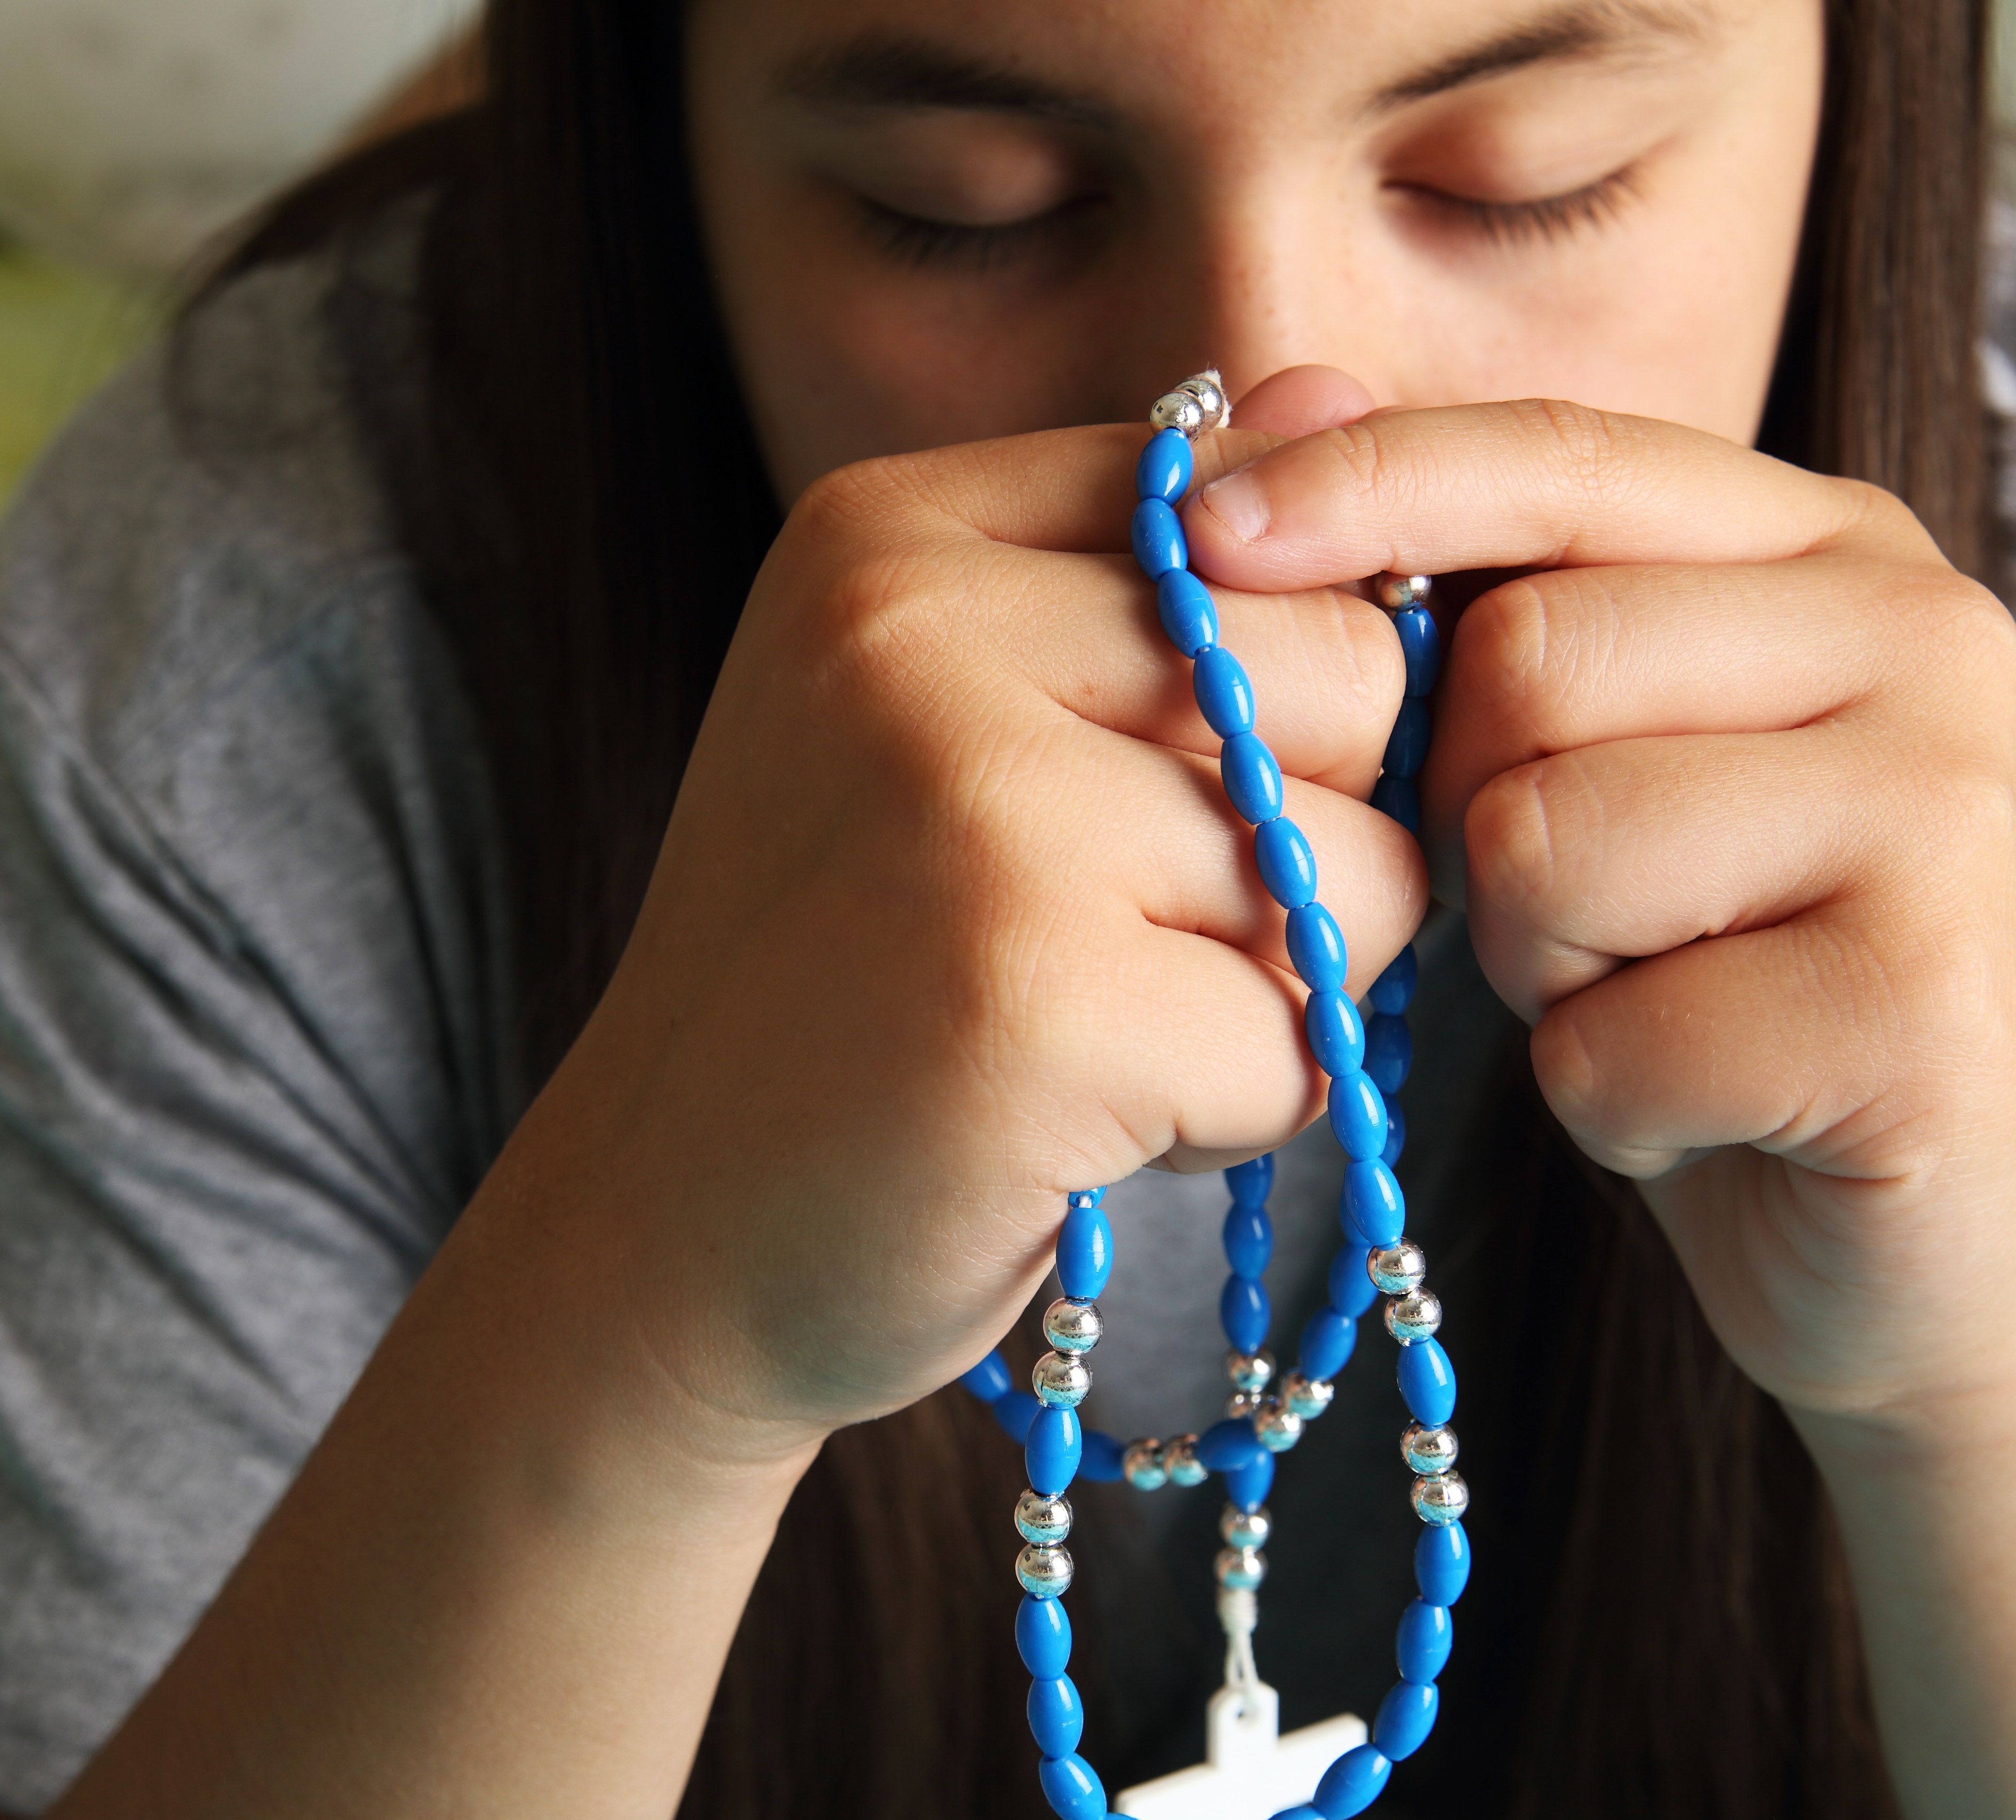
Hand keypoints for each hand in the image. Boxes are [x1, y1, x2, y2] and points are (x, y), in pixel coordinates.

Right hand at [512, 411, 1427, 1446]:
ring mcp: (973, 813)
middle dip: (1293, 834)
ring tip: (1084, 1026)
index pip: (1255, 513)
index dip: (1265, 682)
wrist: (655, 1241)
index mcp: (888, 535)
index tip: (1117, 790)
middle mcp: (918, 635)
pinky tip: (1071, 1124)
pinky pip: (1301, 1043)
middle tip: (1108, 932)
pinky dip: (1227, 1117)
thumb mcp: (952, 713)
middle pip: (1348, 671)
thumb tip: (1347, 381)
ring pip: (1360, 871)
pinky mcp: (1033, 1000)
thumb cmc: (841, 977)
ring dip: (1268, 989)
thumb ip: (1145, 558)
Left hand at [1186, 397, 2015, 1423]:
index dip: (1368, 482)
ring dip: (1541, 960)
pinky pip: (1612, 1033)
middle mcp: (1922, 635)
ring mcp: (1945, 811)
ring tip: (1643, 995)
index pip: (1560, 455)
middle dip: (1480, 811)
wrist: (1908, 1240)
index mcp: (1834, 547)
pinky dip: (1609, 1097)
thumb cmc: (1698, 975)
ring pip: (1551, 840)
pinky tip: (1699, 1104)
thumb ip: (1469, 598)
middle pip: (1529, 658)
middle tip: (1575, 908)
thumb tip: (1274, 392)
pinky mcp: (1917, 1003)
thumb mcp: (1577, 764)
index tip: (1196, 527)